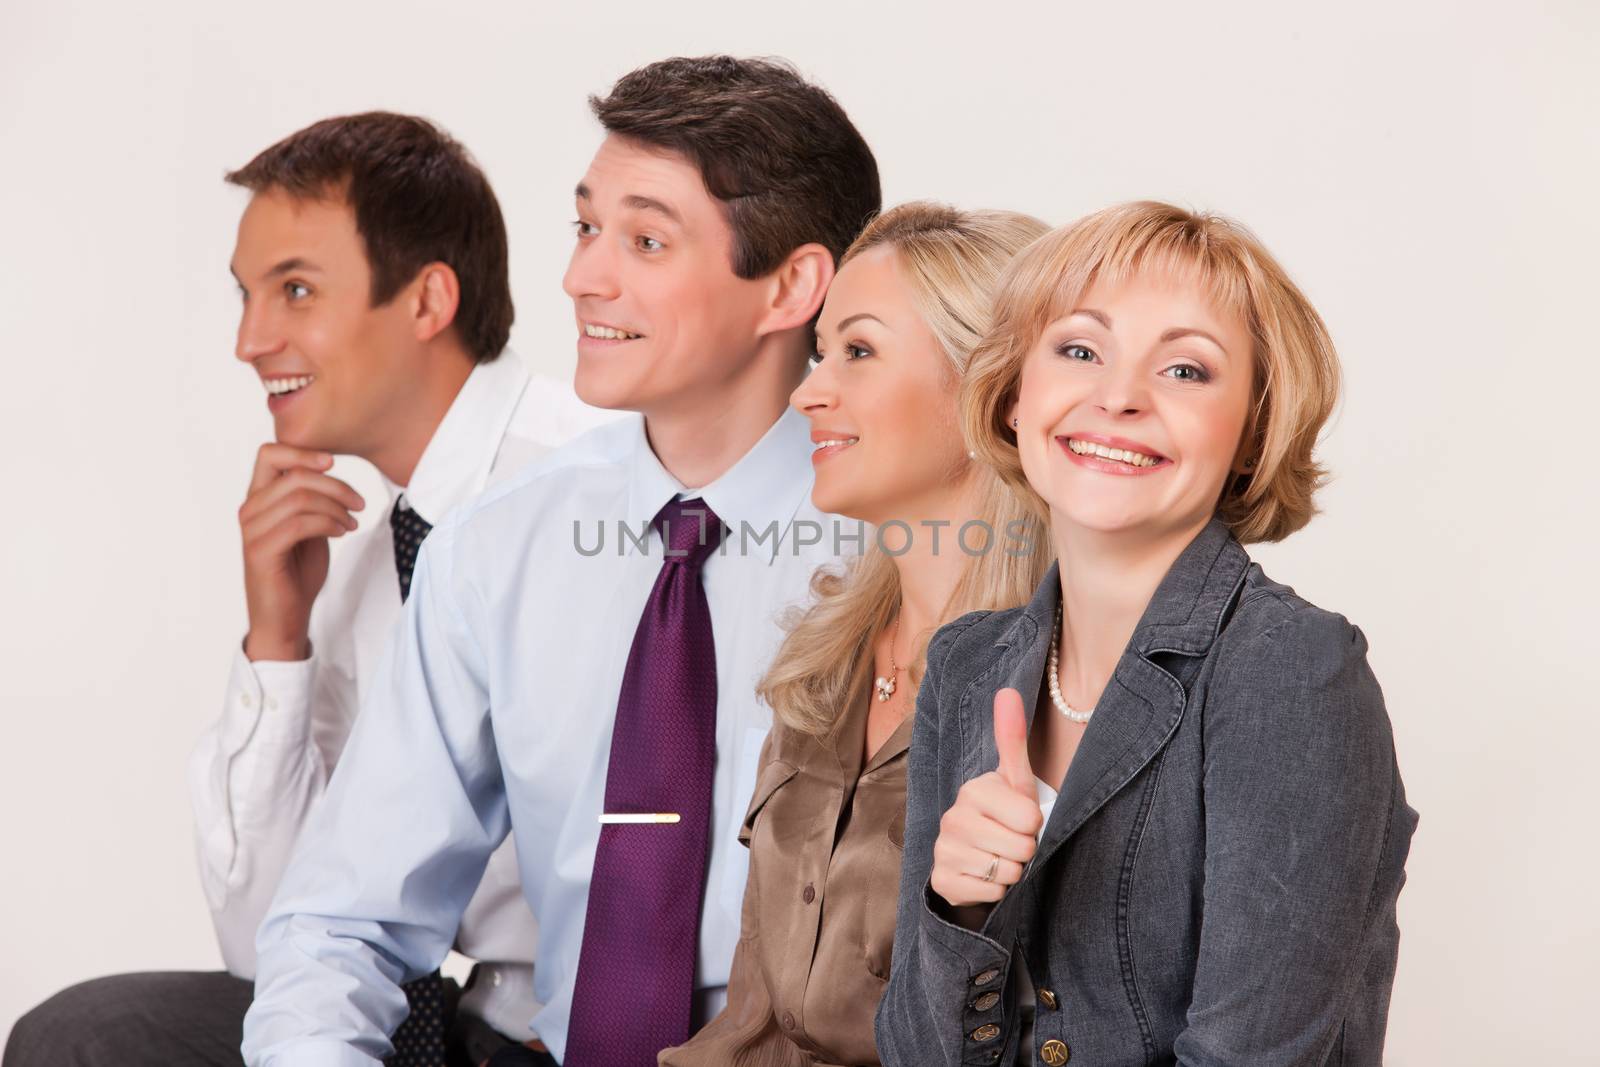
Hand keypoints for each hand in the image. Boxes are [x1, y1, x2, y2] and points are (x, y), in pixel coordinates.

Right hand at [239, 443, 363, 661]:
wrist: (286, 617)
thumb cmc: (298, 572)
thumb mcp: (309, 527)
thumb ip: (311, 500)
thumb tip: (330, 473)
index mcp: (259, 498)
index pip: (269, 454)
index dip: (303, 451)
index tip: (333, 462)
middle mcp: (250, 509)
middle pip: (294, 475)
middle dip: (335, 485)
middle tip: (359, 503)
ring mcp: (252, 530)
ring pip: (299, 498)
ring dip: (336, 507)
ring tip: (352, 523)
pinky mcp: (260, 551)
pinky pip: (299, 524)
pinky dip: (328, 523)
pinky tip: (342, 533)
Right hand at [930, 687, 1041, 911]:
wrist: (975, 860)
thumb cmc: (1004, 817)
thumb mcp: (1014, 781)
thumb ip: (1012, 738)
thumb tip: (1008, 690)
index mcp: (974, 790)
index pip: (1030, 820)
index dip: (1035, 826)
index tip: (1021, 821)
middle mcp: (952, 817)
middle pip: (1021, 848)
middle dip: (1024, 852)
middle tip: (1012, 843)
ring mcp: (944, 850)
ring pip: (1007, 873)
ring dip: (1012, 873)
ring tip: (1000, 859)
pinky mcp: (942, 881)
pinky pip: (990, 894)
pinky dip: (996, 893)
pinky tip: (985, 878)